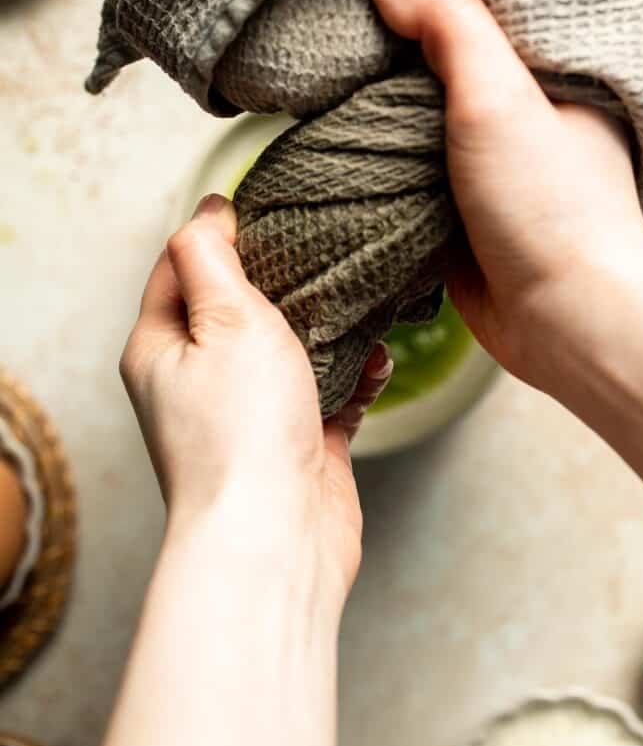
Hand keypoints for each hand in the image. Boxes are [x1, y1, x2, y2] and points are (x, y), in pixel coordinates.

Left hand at [120, 194, 391, 607]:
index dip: (217, 232)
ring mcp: (248, 414)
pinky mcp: (296, 443)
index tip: (263, 207)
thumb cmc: (241, 432)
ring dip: (329, 330)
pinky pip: (328, 393)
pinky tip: (377, 365)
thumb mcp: (222, 319)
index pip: (179, 267)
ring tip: (360, 310)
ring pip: (290, 350)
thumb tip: (207, 213)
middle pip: (240, 307)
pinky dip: (353, 376)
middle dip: (284, 281)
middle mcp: (198, 381)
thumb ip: (208, 256)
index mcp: (162, 348)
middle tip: (322, 253)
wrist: (276, 538)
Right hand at [369, 0, 642, 392]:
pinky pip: (406, 163)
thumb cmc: (550, 208)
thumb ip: (451, 25)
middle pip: (444, 53)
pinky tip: (335, 129)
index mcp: (549, 66)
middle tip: (334, 8)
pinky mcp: (456, 202)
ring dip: (376, 98)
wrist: (559, 318)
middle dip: (391, 39)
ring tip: (322, 63)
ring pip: (419, 110)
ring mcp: (486, 158)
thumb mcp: (500, 96)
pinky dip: (376, 152)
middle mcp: (519, 107)